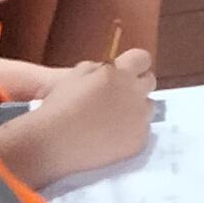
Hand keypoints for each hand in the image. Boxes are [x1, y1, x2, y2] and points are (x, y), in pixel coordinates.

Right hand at [0, 50, 155, 188]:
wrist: (54, 143)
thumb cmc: (60, 105)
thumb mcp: (76, 74)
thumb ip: (100, 68)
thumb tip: (112, 69)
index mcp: (119, 73)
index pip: (142, 58)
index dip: (133, 64)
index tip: (124, 72)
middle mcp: (135, 93)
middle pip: (149, 81)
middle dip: (136, 85)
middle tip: (118, 95)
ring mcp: (139, 119)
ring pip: (148, 107)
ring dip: (135, 108)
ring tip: (113, 119)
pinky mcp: (139, 141)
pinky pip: (142, 130)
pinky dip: (131, 131)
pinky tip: (111, 136)